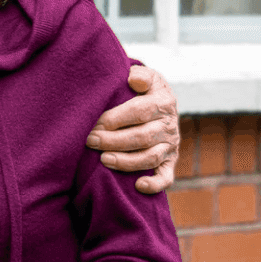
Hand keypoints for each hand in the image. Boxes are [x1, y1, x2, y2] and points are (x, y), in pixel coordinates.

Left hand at [85, 65, 179, 193]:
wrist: (158, 104)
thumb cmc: (142, 90)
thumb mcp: (144, 77)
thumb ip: (139, 76)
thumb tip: (133, 81)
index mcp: (163, 102)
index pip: (139, 111)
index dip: (115, 118)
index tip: (94, 122)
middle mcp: (169, 125)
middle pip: (142, 136)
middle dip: (113, 140)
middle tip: (90, 141)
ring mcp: (170, 146)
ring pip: (150, 157)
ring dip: (126, 161)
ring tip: (103, 160)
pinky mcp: (169, 162)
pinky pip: (166, 177)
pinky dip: (154, 184)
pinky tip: (138, 186)